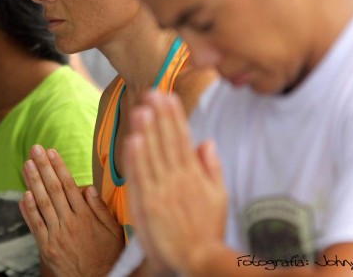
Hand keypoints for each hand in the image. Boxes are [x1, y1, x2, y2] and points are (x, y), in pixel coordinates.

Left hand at [20, 145, 124, 276]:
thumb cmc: (107, 255)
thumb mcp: (113, 230)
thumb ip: (100, 208)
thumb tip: (89, 188)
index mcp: (86, 215)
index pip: (69, 185)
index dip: (59, 167)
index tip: (51, 151)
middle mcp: (70, 222)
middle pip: (53, 189)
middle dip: (43, 167)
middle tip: (34, 149)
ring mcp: (56, 234)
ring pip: (42, 203)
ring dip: (33, 182)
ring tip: (27, 165)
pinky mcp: (47, 247)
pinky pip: (35, 225)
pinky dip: (28, 210)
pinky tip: (24, 194)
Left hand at [125, 92, 227, 274]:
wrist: (197, 259)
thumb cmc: (207, 230)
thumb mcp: (219, 197)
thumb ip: (212, 167)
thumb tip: (207, 141)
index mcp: (194, 175)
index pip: (182, 139)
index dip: (174, 117)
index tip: (168, 96)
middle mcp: (178, 179)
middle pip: (167, 141)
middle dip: (159, 115)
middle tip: (152, 92)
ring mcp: (161, 191)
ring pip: (153, 155)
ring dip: (147, 130)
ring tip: (141, 108)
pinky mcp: (147, 205)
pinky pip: (141, 178)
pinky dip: (136, 158)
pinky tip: (133, 140)